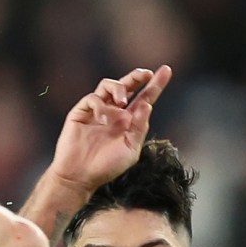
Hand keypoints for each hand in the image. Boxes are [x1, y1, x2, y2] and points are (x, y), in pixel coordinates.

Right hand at [50, 66, 172, 192]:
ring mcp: (97, 110)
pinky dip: (100, 104)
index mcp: (129, 121)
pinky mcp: (81, 112)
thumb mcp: (130, 149)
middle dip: (137, 76)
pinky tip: (103, 118)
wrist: (80, 176)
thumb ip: (140, 128)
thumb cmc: (106, 167)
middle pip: (127, 86)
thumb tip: (147, 105)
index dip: (155, 84)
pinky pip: (92, 98)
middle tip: (145, 74)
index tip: (166, 70)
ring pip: (108, 85)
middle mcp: (114, 112)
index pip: (144, 98)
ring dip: (118, 88)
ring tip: (122, 101)